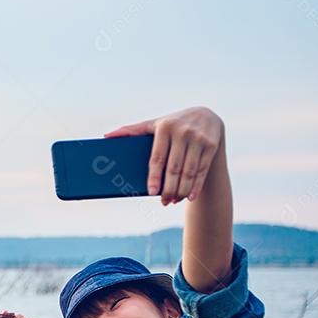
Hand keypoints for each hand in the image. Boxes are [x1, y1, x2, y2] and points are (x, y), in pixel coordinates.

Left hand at [105, 106, 224, 204]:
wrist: (206, 115)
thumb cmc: (172, 124)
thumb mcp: (153, 124)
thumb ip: (131, 130)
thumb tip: (105, 136)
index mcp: (164, 127)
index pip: (157, 157)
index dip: (154, 176)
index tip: (151, 192)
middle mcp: (183, 132)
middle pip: (174, 167)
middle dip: (168, 188)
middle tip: (162, 202)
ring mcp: (199, 139)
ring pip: (189, 171)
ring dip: (182, 190)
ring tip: (172, 201)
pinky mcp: (211, 146)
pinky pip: (202, 170)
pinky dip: (196, 186)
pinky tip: (189, 197)